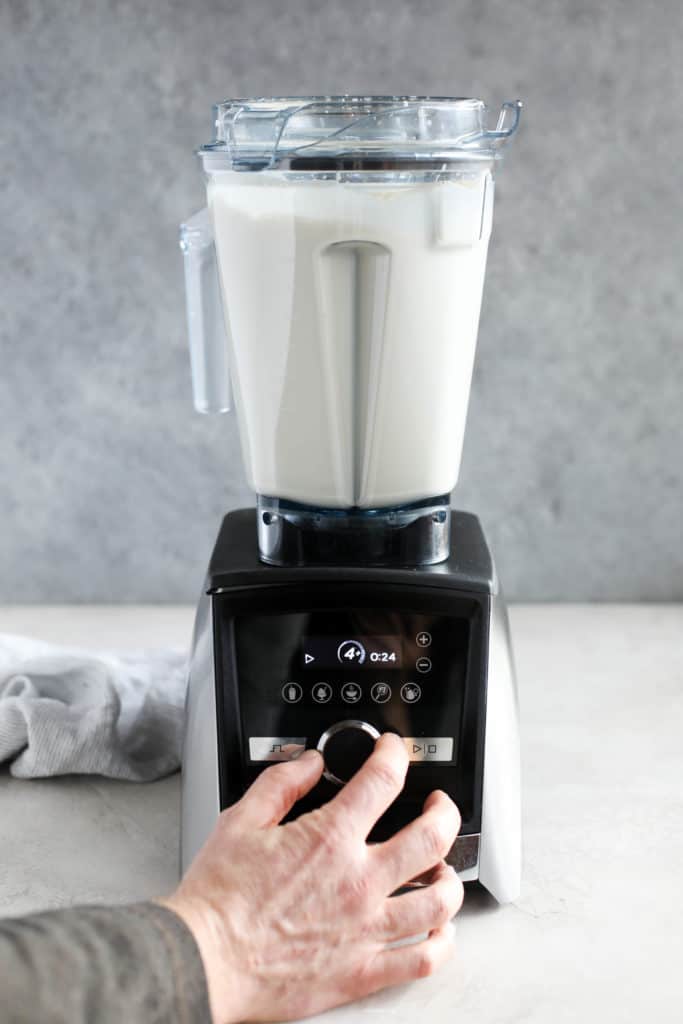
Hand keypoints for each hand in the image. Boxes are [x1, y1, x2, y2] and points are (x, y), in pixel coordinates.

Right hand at [163, 733, 462, 1022]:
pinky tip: (439, 932)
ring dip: (449, 878)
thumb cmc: (218, 899)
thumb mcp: (241, 820)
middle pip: (432, 837)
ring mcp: (366, 929)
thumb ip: (281, 783)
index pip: (383, 780)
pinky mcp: (362, 972)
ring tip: (443, 868)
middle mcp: (358, 882)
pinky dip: (441, 944)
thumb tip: (310, 763)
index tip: (393, 751)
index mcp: (329, 839)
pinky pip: (421, 960)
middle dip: (444, 811)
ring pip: (438, 901)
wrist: (204, 960)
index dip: (394, 754)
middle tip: (438, 804)